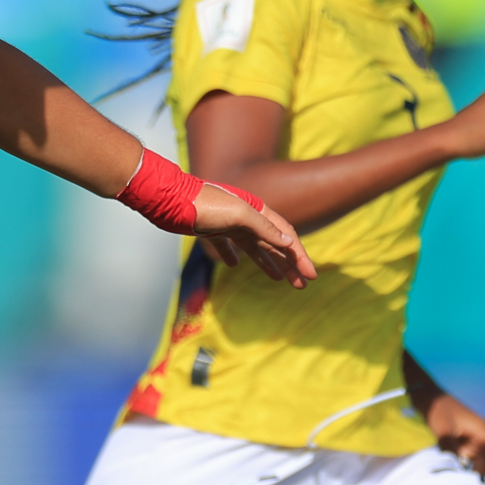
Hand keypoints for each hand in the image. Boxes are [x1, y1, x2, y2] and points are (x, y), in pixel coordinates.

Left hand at [195, 184, 314, 286]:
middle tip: (301, 285)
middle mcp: (248, 218)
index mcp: (259, 211)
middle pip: (274, 245)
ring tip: (280, 280)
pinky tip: (235, 265)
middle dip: (289, 265)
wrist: (172, 199)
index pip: (286, 236)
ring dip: (269, 264)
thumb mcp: (240, 215)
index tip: (311, 275)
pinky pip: (227, 246)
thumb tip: (289, 242)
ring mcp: (230, 225)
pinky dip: (232, 256)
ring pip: (255, 248)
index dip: (300, 256)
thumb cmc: (207, 205)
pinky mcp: (213, 231)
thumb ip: (264, 228)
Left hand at [426, 390, 484, 484]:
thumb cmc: (439, 410)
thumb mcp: (443, 430)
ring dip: (465, 479)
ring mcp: (472, 445)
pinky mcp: (462, 448)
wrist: (429, 398)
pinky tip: (447, 481)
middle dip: (478, 484)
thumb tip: (453, 473)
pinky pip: (464, 465)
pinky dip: (457, 473)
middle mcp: (482, 441)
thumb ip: (449, 450)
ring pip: (474, 469)